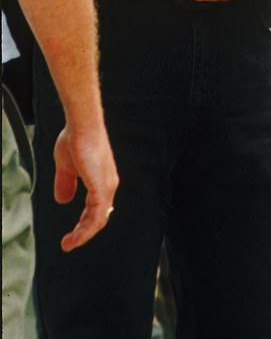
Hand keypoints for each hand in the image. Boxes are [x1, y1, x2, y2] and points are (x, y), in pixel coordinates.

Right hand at [53, 123, 118, 251]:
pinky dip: (85, 230)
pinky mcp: (102, 187)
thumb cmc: (76, 139)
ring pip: (98, 220)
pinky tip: (75, 237)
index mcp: (102, 180)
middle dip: (83, 233)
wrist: (82, 126)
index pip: (97, 208)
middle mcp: (108, 184)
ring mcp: (107, 186)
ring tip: (68, 244)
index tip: (72, 234)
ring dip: (83, 235)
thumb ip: (66, 184)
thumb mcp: (67, 167)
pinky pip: (96, 216)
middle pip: (99, 217)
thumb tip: (63, 200)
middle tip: (68, 243)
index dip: (84, 223)